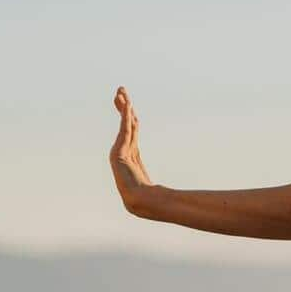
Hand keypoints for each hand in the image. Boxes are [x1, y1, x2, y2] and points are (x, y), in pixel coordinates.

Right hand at [110, 86, 156, 213]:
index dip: (128, 113)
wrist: (140, 201)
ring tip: (120, 92)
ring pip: (124, 123)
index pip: (130, 128)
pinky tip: (127, 105)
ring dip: (123, 106)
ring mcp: (119, 150)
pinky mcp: (118, 152)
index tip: (126, 100)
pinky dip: (125, 116)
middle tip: (120, 89)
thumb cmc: (148, 195)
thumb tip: (172, 185)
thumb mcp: (154, 180)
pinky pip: (124, 129)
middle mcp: (123, 149)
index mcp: (131, 152)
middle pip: (125, 122)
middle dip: (123, 105)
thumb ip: (159, 179)